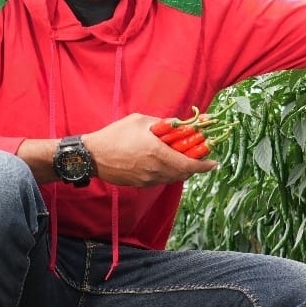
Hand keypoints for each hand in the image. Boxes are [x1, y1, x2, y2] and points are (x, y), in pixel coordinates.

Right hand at [83, 113, 217, 187]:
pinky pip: (161, 180)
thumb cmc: (116, 134)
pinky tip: (163, 162)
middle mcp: (155, 169)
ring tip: (180, 156)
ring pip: (173, 178)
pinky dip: (168, 172)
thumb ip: (164, 123)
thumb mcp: (141, 121)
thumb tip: (182, 124)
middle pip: (184, 173)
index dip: (204, 165)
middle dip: (195, 166)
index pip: (189, 164)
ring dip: (181, 169)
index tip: (214, 162)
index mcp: (158, 153)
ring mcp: (148, 179)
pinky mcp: (141, 184)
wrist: (91, 156)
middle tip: (199, 156)